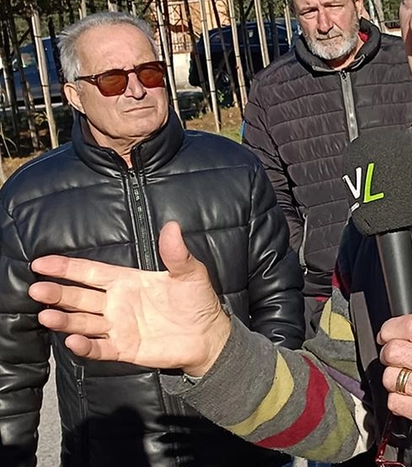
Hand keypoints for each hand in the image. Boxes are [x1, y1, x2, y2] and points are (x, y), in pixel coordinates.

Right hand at [28, 221, 230, 375]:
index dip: (66, 268)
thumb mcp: (190, 273)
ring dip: (65, 320)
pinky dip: (86, 346)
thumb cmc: (197, 301)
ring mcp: (118, 327)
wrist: (210, 336)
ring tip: (47, 316)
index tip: (41, 263)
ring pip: (83, 322)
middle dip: (57, 293)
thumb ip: (176, 253)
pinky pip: (100, 348)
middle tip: (37, 290)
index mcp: (127, 282)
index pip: (90, 272)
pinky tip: (73, 341)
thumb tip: (172, 225)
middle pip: (79, 297)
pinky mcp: (124, 349)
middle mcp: (116, 304)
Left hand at [378, 316, 411, 443]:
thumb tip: (407, 328)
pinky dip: (398, 399)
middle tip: (396, 356)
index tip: (387, 333)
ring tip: (408, 377)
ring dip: (394, 377)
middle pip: (394, 352)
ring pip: (390, 378)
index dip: (390, 328)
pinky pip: (395, 402)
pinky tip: (410, 394)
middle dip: (389, 352)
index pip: (410, 326)